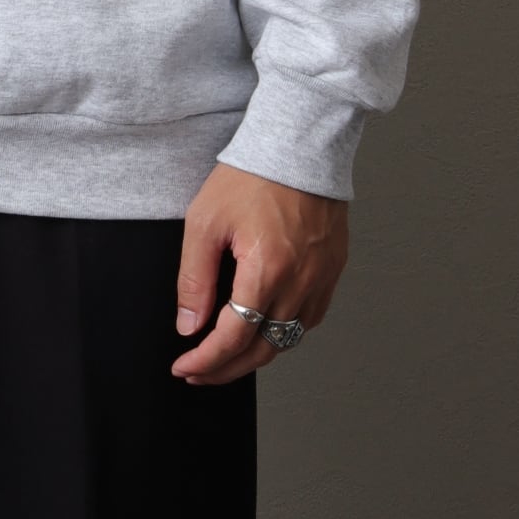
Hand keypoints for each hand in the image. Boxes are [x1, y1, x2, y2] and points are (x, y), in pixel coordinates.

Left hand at [171, 163, 348, 384]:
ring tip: (225, 355)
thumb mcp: (205, 224)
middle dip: (227, 368)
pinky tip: (262, 328)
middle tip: (199, 373)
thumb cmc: (251, 177)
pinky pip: (309, 318)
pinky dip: (283, 332)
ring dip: (255, 354)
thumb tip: (189, 326)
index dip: (206, 360)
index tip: (185, 367)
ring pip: (289, 339)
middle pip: (264, 349)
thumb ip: (194, 280)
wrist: (298, 146)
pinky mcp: (333, 269)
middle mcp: (301, 281)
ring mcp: (322, 278)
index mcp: (267, 270)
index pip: (234, 337)